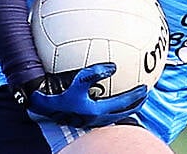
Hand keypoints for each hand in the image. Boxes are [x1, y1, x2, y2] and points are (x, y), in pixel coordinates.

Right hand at [15, 63, 147, 127]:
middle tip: (144, 96)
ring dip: (125, 108)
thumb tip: (113, 66)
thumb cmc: (58, 94)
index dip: (136, 95)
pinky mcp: (83, 118)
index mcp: (98, 111)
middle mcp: (96, 118)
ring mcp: (90, 120)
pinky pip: (104, 113)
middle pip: (123, 113)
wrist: (41, 105)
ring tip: (130, 100)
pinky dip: (112, 107)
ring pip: (114, 116)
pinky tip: (106, 99)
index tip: (145, 88)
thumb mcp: (78, 80)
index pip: (123, 103)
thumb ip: (95, 72)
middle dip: (135, 104)